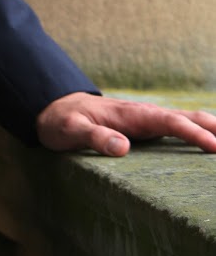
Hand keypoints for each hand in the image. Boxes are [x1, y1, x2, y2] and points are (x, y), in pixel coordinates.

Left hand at [36, 91, 215, 156]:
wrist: (55, 108)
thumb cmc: (63, 121)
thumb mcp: (71, 130)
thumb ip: (95, 138)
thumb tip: (123, 147)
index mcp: (132, 115)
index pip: (170, 122)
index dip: (193, 133)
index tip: (214, 146)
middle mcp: (144, 114)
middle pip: (187, 117)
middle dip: (213, 127)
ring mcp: (148, 120)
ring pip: (187, 120)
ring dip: (211, 127)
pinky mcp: (147, 128)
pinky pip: (179, 127)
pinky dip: (200, 131)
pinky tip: (211, 140)